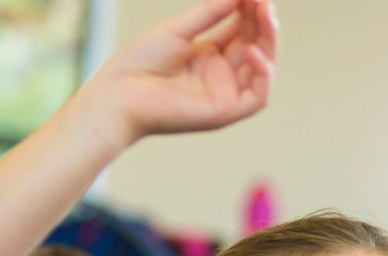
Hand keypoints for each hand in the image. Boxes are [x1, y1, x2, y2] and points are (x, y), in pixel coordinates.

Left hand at [87, 0, 275, 142]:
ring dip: (269, 41)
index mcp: (209, 55)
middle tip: (264, 0)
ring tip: (265, 15)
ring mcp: (225, 94)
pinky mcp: (225, 112)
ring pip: (263, 68)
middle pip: (255, 46)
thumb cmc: (139, 64)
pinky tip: (254, 51)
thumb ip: (209, 13)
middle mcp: (221, 74)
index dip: (250, 10)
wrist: (118, 95)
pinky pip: (258, 97)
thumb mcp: (178, 30)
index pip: (241, 30)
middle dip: (263, 22)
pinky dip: (263, 74)